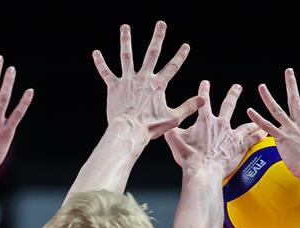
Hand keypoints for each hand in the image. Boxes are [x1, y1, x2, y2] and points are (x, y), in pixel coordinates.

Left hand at [92, 21, 204, 139]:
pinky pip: (106, 72)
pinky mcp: (114, 87)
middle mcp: (143, 78)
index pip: (172, 66)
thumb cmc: (150, 127)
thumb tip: (203, 98)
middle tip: (161, 24)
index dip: (180, 56)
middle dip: (158, 37)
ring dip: (126, 40)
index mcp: (158, 85)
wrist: (129, 131)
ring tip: (125, 27)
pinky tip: (96, 53)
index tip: (185, 46)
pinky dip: (100, 63)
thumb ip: (188, 107)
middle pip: (152, 53)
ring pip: (127, 56)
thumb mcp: (173, 118)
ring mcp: (127, 80)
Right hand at [164, 81, 264, 175]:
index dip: (204, 91)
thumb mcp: (174, 139)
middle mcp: (220, 124)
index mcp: (205, 121)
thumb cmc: (189, 156)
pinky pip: (252, 139)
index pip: (204, 101)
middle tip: (237, 87)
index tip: (206, 83)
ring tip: (256, 117)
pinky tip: (264, 133)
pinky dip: (258, 136)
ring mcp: (231, 135)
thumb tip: (165, 126)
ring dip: (251, 119)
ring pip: (244, 123)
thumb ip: (172, 130)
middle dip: (233, 94)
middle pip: (228, 105)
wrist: (202, 169)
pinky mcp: (239, 146)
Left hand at [246, 68, 299, 176]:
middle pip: (294, 99)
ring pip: (277, 109)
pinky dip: (257, 118)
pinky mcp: (281, 138)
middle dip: (291, 84)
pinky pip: (266, 126)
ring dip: (268, 97)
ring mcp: (290, 129)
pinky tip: (250, 111)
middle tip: (288, 71)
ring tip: (262, 86)